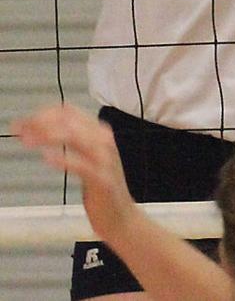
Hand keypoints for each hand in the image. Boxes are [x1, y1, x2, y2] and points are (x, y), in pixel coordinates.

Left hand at [13, 105, 137, 247]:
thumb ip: (73, 142)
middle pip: (69, 121)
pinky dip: (64, 159)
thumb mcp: (88, 158)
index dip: (43, 113)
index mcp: (99, 132)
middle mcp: (103, 140)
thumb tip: (44, 130)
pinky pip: (81, 165)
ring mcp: (104, 158)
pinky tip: (47, 158)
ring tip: (27, 140)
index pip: (69, 112)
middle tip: (19, 129)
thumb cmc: (100, 187)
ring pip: (75, 137)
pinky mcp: (102, 179)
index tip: (24, 122)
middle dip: (40, 123)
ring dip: (48, 136)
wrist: (121, 216)